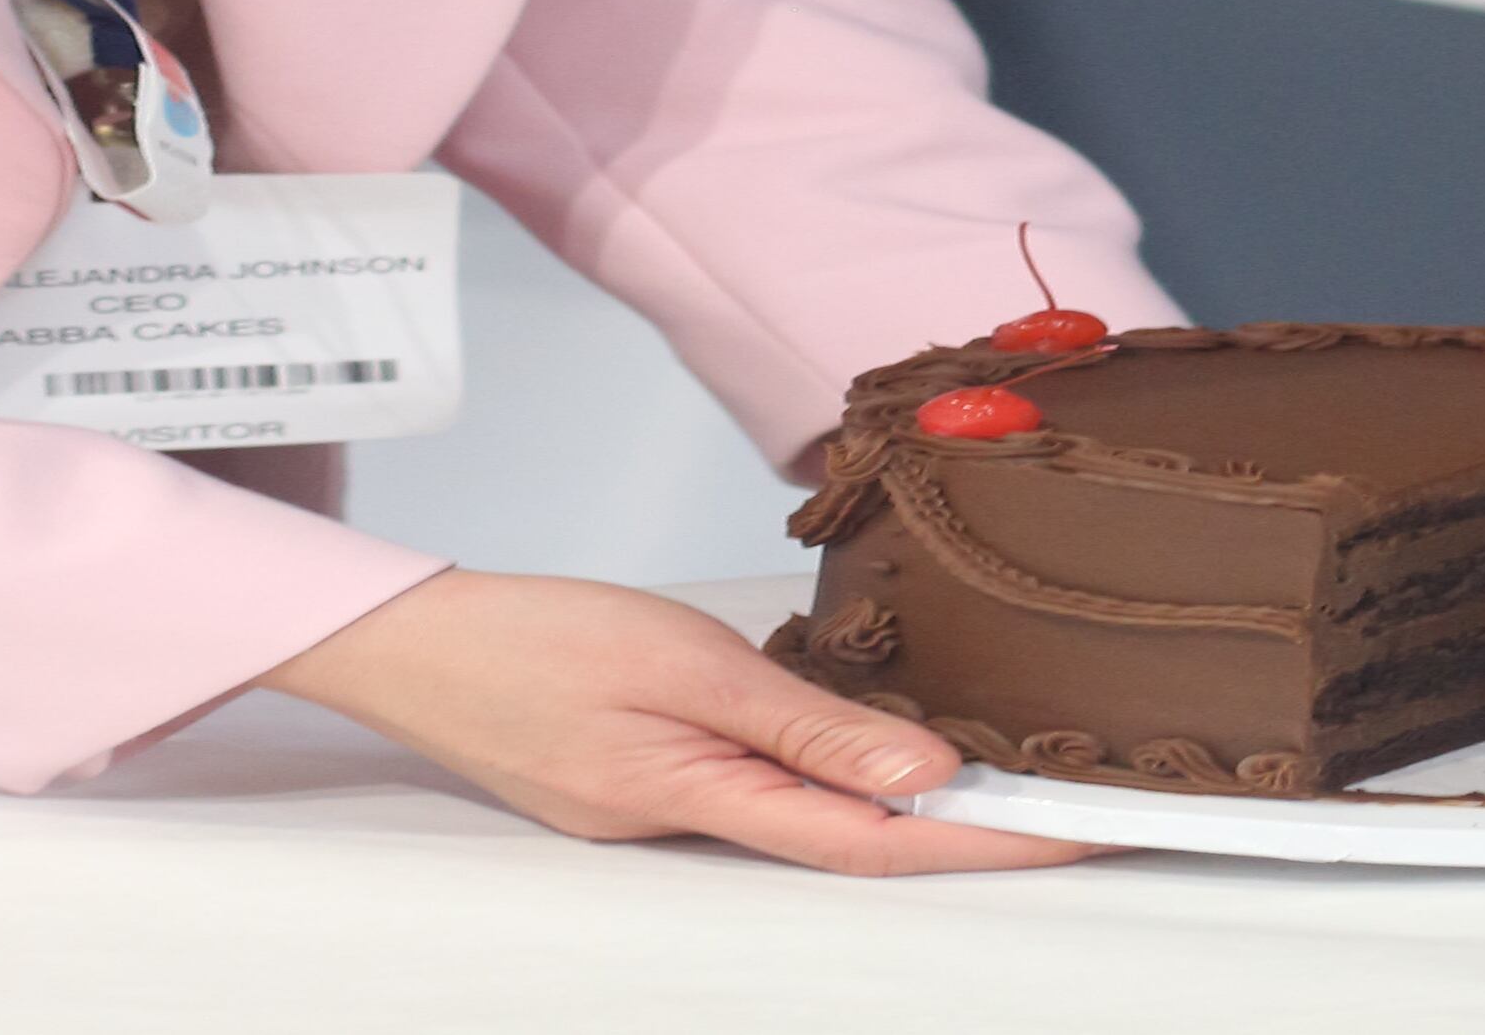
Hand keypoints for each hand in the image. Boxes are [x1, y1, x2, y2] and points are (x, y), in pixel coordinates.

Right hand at [256, 568, 1093, 873]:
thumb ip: (807, 726)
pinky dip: (826, 780)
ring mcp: (656, 810)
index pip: (876, 843)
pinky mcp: (636, 783)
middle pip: (850, 845)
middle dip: (959, 834)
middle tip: (1062, 807)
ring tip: (995, 774)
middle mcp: (685, 824)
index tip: (1075, 835)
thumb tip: (923, 779)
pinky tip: (863, 751)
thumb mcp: (686, 666)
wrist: (410, 641)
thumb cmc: (534, 640)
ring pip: (805, 819)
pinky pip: (757, 792)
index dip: (983, 842)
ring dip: (896, 808)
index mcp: (700, 801)